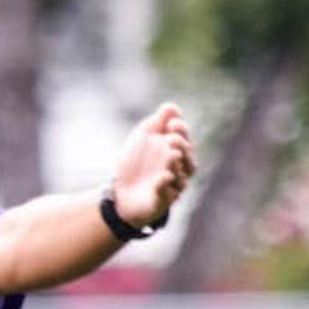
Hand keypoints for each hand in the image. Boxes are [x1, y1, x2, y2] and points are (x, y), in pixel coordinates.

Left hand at [111, 102, 197, 227]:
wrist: (119, 190)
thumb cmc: (135, 162)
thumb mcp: (144, 137)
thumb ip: (157, 122)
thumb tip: (171, 107)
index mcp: (177, 153)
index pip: (185, 141)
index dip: (182, 132)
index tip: (172, 123)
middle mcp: (178, 171)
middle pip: (188, 160)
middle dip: (182, 147)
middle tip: (171, 139)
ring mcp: (171, 188)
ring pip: (181, 178)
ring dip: (176, 165)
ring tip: (171, 154)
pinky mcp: (161, 202)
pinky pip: (167, 196)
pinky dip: (165, 187)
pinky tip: (163, 177)